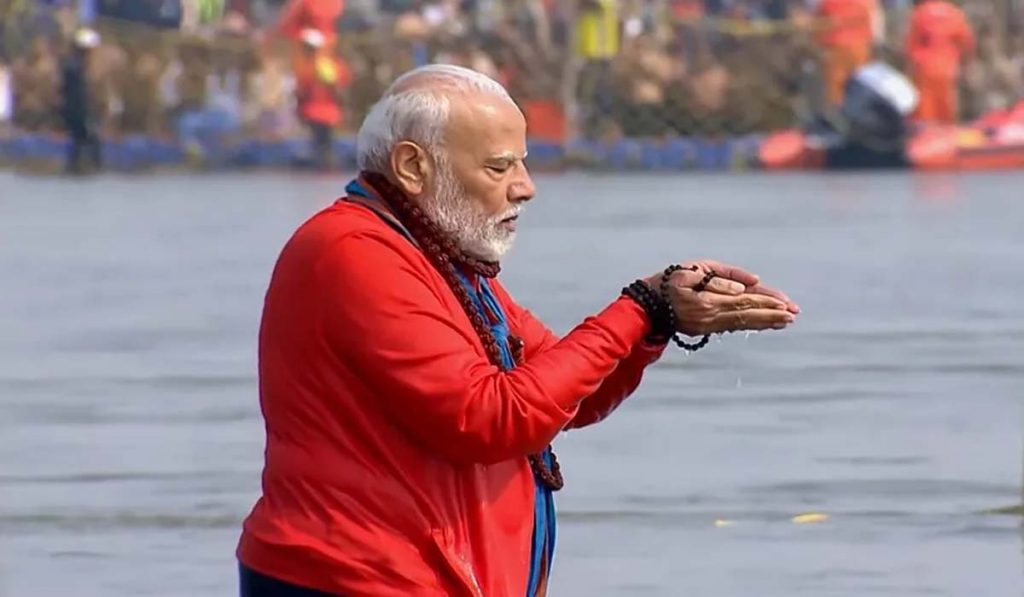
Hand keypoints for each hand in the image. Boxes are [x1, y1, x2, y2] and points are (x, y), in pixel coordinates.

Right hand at [644, 261, 798, 335]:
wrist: (645, 305)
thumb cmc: (668, 281)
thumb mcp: (691, 270)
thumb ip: (722, 276)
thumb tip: (750, 285)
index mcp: (707, 301)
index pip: (744, 302)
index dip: (766, 303)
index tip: (786, 304)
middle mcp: (710, 317)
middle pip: (747, 315)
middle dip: (772, 314)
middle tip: (794, 314)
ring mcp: (708, 326)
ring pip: (742, 323)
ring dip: (765, 322)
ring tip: (786, 321)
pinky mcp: (705, 329)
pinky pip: (733, 326)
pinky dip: (751, 324)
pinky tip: (764, 323)